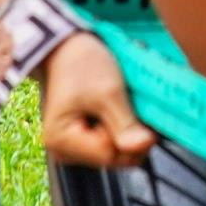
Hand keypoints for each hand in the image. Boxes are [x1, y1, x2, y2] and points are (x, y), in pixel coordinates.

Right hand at [36, 31, 152, 169]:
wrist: (68, 48)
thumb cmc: (83, 65)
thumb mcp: (108, 92)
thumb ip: (126, 124)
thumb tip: (144, 147)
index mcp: (61, 141)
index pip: (110, 156)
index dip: (131, 140)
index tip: (142, 117)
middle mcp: (63, 151)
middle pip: (112, 158)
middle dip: (128, 136)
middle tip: (131, 108)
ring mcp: (71, 149)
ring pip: (113, 153)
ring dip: (124, 132)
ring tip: (120, 106)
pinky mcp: (80, 143)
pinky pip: (108, 146)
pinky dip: (118, 130)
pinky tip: (115, 112)